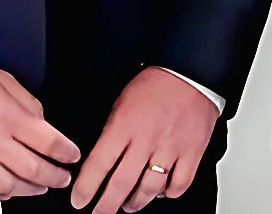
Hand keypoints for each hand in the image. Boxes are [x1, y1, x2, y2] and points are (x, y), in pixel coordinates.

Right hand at [0, 52, 78, 203]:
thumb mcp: (4, 80)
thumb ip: (27, 103)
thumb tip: (42, 122)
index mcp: (10, 117)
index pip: (50, 143)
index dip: (67, 153)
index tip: (72, 157)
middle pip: (34, 171)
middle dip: (55, 178)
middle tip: (62, 179)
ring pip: (8, 187)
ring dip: (28, 191)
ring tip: (37, 188)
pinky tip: (2, 193)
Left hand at [71, 68, 219, 211]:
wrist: (190, 72)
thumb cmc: (154, 85)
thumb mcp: (119, 102)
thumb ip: (110, 133)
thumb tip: (96, 160)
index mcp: (124, 126)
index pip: (98, 165)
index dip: (86, 188)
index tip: (79, 200)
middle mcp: (147, 140)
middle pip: (121, 185)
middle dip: (105, 207)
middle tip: (98, 213)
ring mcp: (171, 148)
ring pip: (149, 190)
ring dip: (135, 203)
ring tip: (128, 204)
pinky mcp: (192, 152)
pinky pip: (179, 185)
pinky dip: (168, 193)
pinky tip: (160, 191)